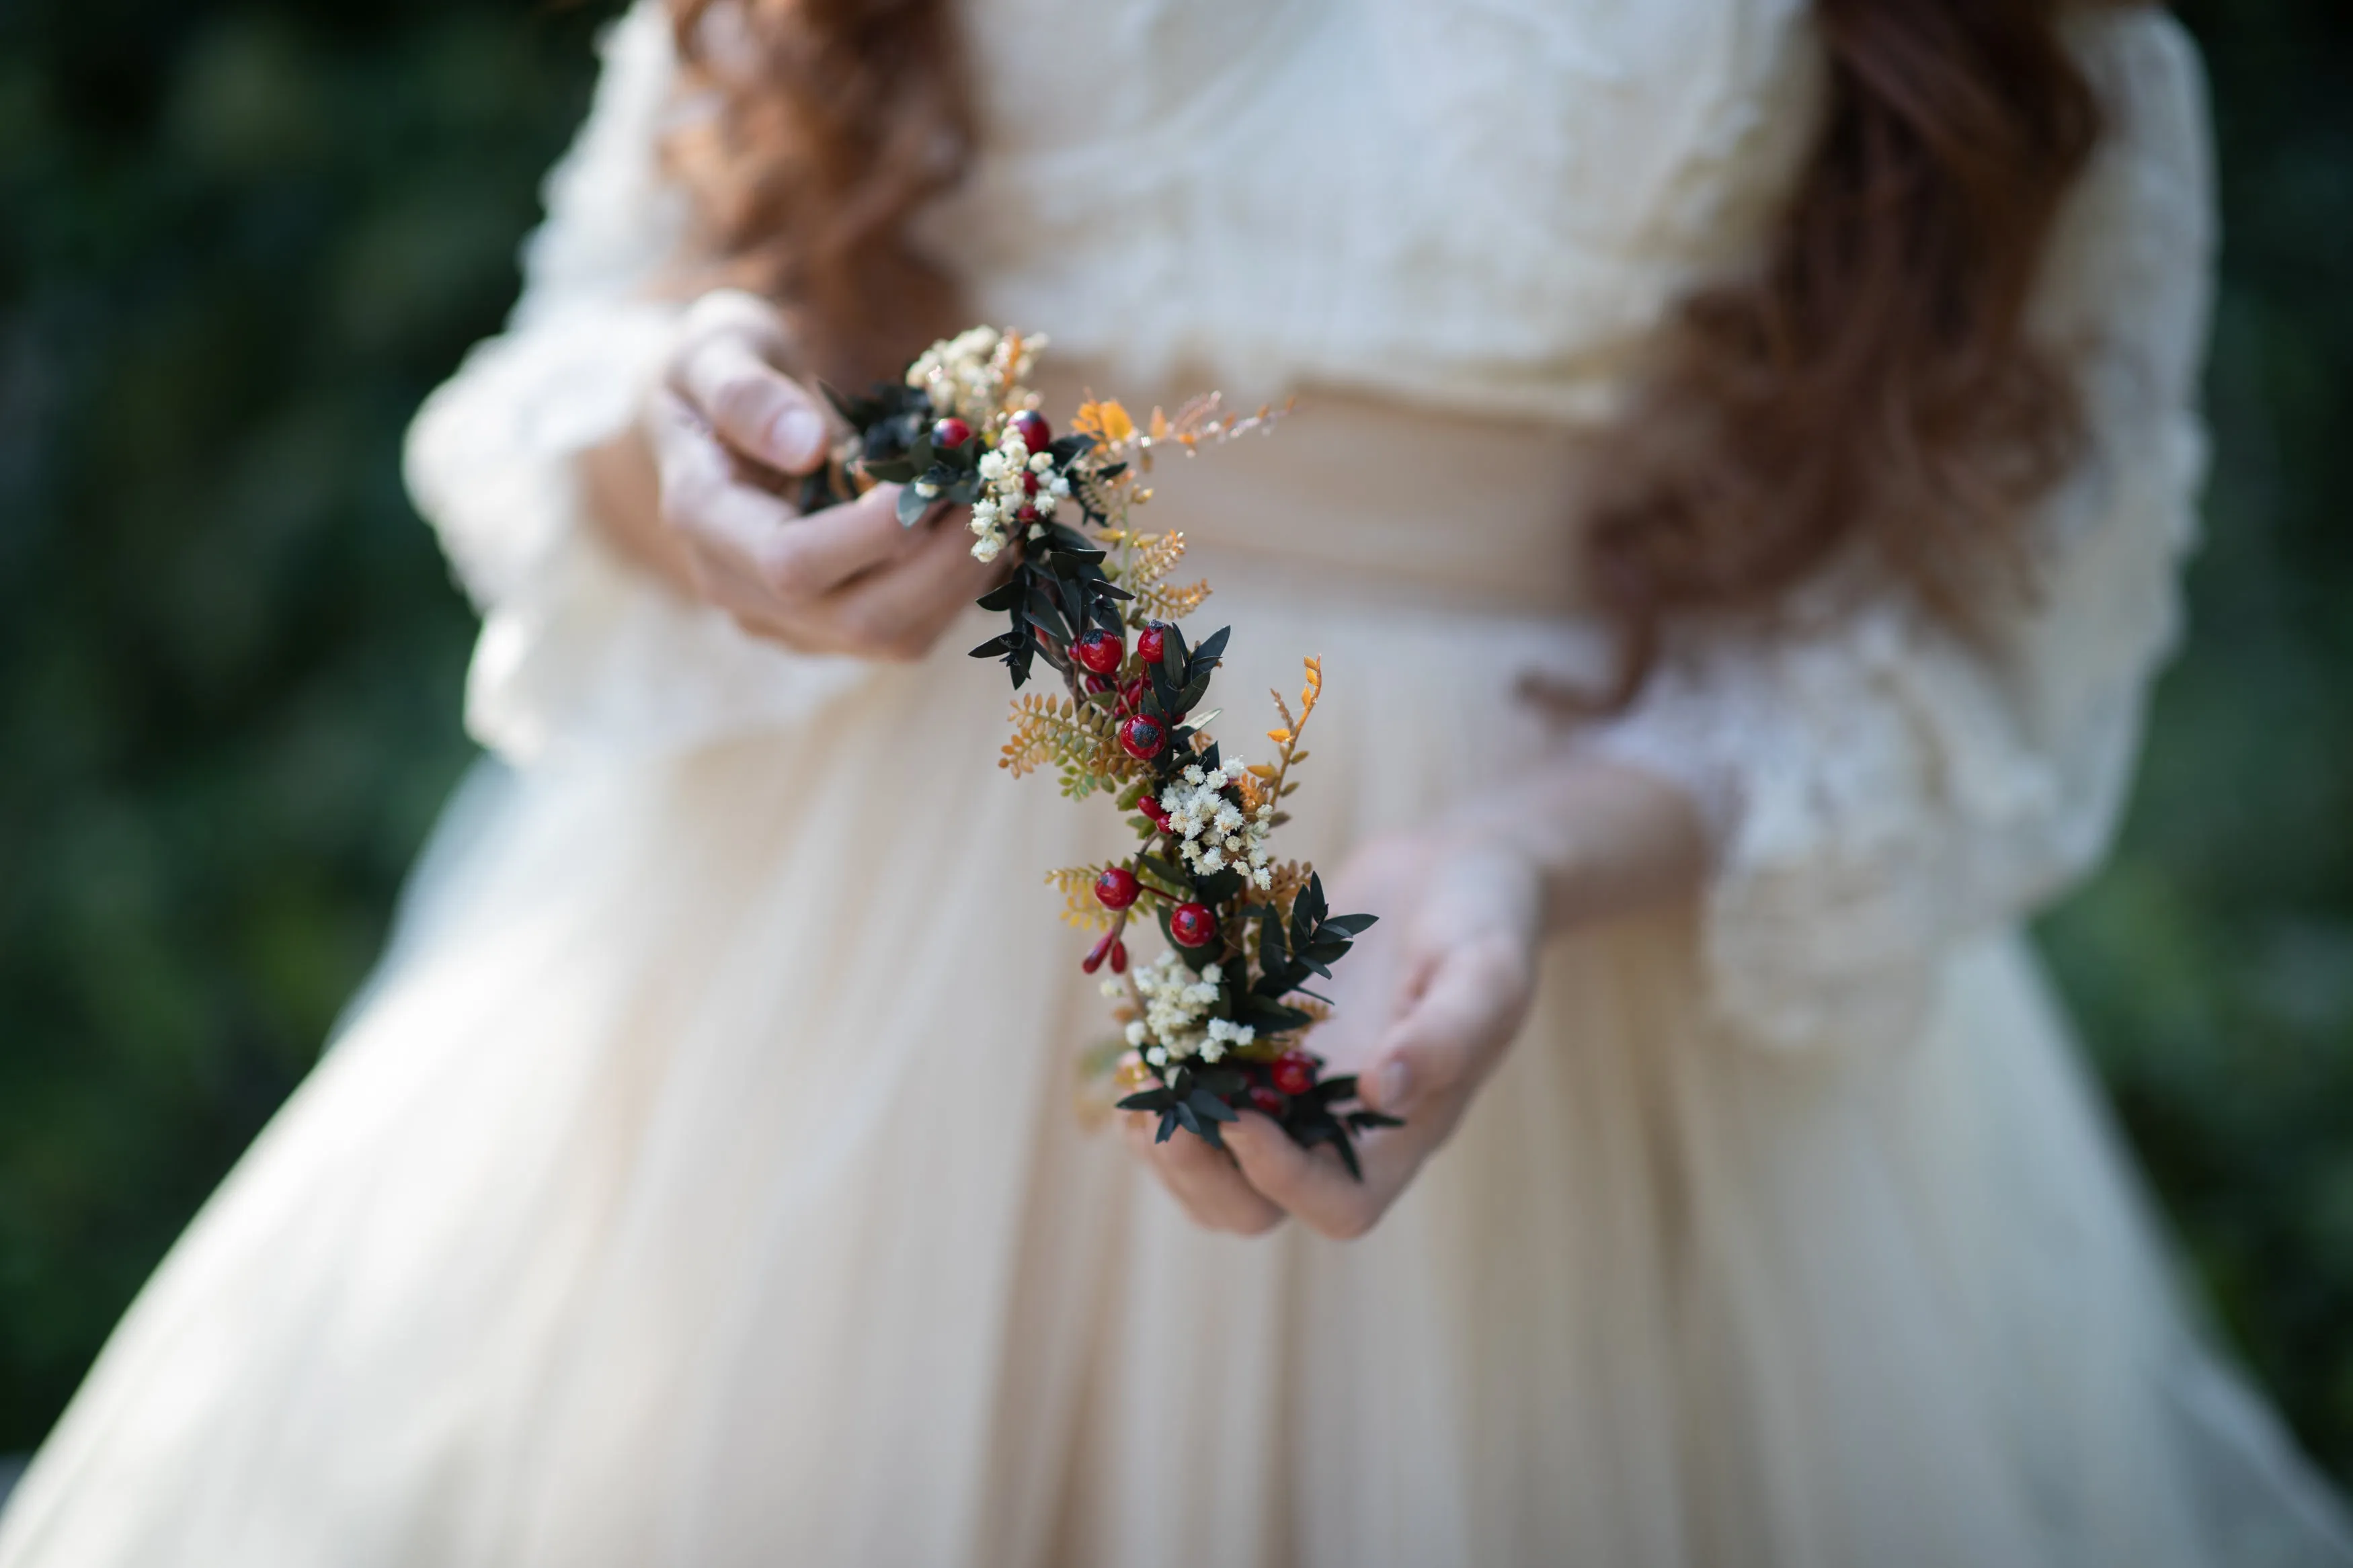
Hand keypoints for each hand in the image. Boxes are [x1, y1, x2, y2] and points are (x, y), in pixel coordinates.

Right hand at [635, 289, 1002, 657]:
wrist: (706, 421)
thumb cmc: (711, 370)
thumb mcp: (712, 349)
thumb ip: (743, 392)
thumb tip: (805, 443)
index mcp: (703, 520)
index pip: (791, 562)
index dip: (875, 531)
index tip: (937, 473)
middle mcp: (741, 590)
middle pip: (861, 618)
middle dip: (945, 561)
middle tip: (997, 492)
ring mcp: (790, 620)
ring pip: (897, 636)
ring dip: (965, 577)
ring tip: (1004, 505)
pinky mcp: (832, 625)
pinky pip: (913, 626)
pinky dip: (962, 582)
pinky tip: (988, 526)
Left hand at [1121, 830, 1544, 1238]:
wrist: (1454, 867)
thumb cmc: (1486, 921)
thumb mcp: (1485, 970)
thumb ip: (1445, 1035)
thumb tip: (1381, 1094)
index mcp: (1400, 1133)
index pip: (1336, 1205)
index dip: (1282, 1181)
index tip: (1241, 1118)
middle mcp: (1335, 1127)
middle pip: (1253, 1205)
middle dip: (1196, 1170)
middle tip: (1155, 1105)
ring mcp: (1286, 1088)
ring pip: (1209, 1160)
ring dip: (1162, 1133)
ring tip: (1136, 1072)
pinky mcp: (1251, 1041)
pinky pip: (1192, 1085)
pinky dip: (1158, 1068)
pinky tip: (1137, 1023)